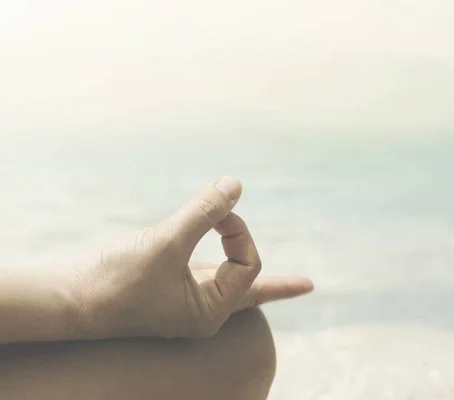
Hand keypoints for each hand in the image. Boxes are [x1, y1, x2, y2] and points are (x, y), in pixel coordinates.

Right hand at [70, 176, 312, 338]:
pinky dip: (219, 255)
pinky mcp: (168, 285)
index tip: (218, 209)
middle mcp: (202, 310)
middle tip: (308, 286)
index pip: (248, 264)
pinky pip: (205, 270)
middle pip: (252, 289)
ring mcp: (185, 300)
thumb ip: (204, 213)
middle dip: (280, 287)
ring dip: (247, 265)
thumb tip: (235, 183)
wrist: (68, 299)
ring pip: (229, 280)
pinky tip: (227, 254)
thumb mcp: (166, 243)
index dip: (239, 231)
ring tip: (284, 284)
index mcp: (209, 312)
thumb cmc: (116, 281)